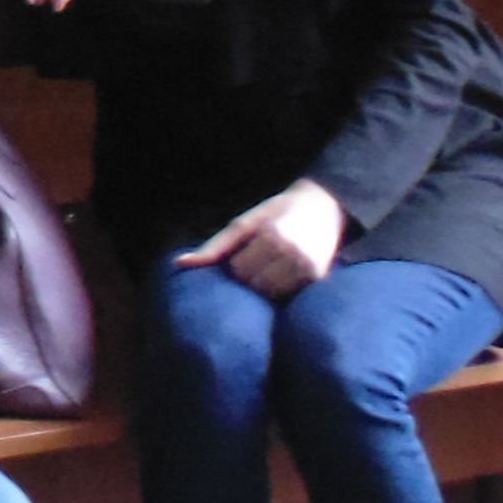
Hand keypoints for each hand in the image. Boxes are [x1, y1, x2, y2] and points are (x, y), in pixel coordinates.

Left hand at [181, 179, 346, 299]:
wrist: (324, 206)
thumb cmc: (277, 212)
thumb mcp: (246, 221)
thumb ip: (215, 246)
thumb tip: (179, 263)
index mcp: (271, 234)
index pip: (238, 269)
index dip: (237, 263)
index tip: (246, 252)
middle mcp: (292, 251)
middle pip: (253, 283)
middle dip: (250, 276)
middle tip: (260, 259)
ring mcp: (308, 266)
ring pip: (270, 294)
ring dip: (265, 285)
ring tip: (272, 266)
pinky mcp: (318, 278)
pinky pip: (288, 296)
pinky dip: (282, 289)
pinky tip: (286, 273)